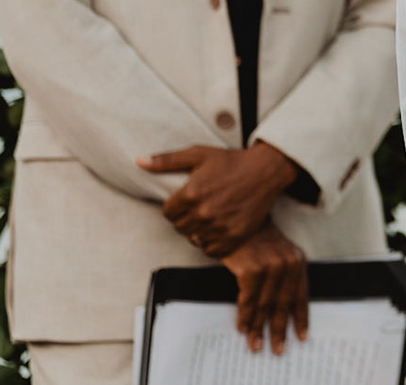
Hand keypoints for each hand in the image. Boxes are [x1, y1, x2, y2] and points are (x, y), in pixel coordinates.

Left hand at [141, 142, 298, 256]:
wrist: (267, 170)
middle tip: (203, 206)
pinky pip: (211, 251)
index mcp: (190, 193)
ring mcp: (219, 226)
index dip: (177, 207)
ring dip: (200, 231)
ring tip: (212, 216)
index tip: (190, 200)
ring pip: (194, 240)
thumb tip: (138, 161)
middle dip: (188, 218)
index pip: (168, 214)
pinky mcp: (234, 236)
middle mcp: (203, 212)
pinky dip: (213, 243)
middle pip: (180, 228)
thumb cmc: (231, 161)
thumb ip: (166, 160)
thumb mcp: (199, 154)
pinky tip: (220, 228)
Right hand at [221, 224, 308, 353]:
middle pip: (283, 305)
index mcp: (297, 261)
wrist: (235, 222)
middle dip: (279, 330)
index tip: (301, 337)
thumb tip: (279, 309)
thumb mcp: (278, 254)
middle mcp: (287, 264)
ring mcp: (270, 267)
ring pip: (264, 306)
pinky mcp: (251, 270)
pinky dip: (245, 316)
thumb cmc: (255, 239)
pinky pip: (248, 301)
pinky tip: (242, 328)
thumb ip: (282, 276)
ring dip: (258, 328)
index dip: (301, 318)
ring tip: (255, 345)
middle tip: (277, 349)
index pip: (301, 296)